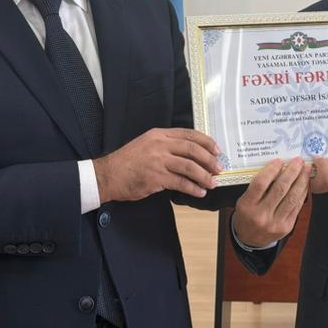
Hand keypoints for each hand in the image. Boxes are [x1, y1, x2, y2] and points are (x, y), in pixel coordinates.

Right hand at [93, 128, 220, 201]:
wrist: (108, 175)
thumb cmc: (128, 161)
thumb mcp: (147, 144)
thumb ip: (167, 146)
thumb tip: (192, 154)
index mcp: (159, 135)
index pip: (189, 134)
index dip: (207, 142)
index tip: (217, 151)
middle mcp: (160, 145)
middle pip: (193, 149)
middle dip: (210, 160)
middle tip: (219, 168)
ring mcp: (158, 161)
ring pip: (189, 167)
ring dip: (204, 176)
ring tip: (213, 183)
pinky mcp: (156, 178)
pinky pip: (180, 183)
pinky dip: (193, 188)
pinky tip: (199, 192)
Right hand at [232, 158, 310, 248]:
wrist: (250, 240)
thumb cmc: (247, 215)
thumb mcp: (244, 200)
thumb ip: (258, 187)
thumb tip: (278, 168)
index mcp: (247, 206)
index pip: (260, 184)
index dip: (272, 170)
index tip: (280, 161)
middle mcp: (261, 215)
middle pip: (280, 189)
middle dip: (291, 172)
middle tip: (298, 161)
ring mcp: (275, 222)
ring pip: (292, 198)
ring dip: (301, 181)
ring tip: (306, 170)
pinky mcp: (286, 227)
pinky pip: (297, 206)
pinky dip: (302, 193)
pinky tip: (305, 184)